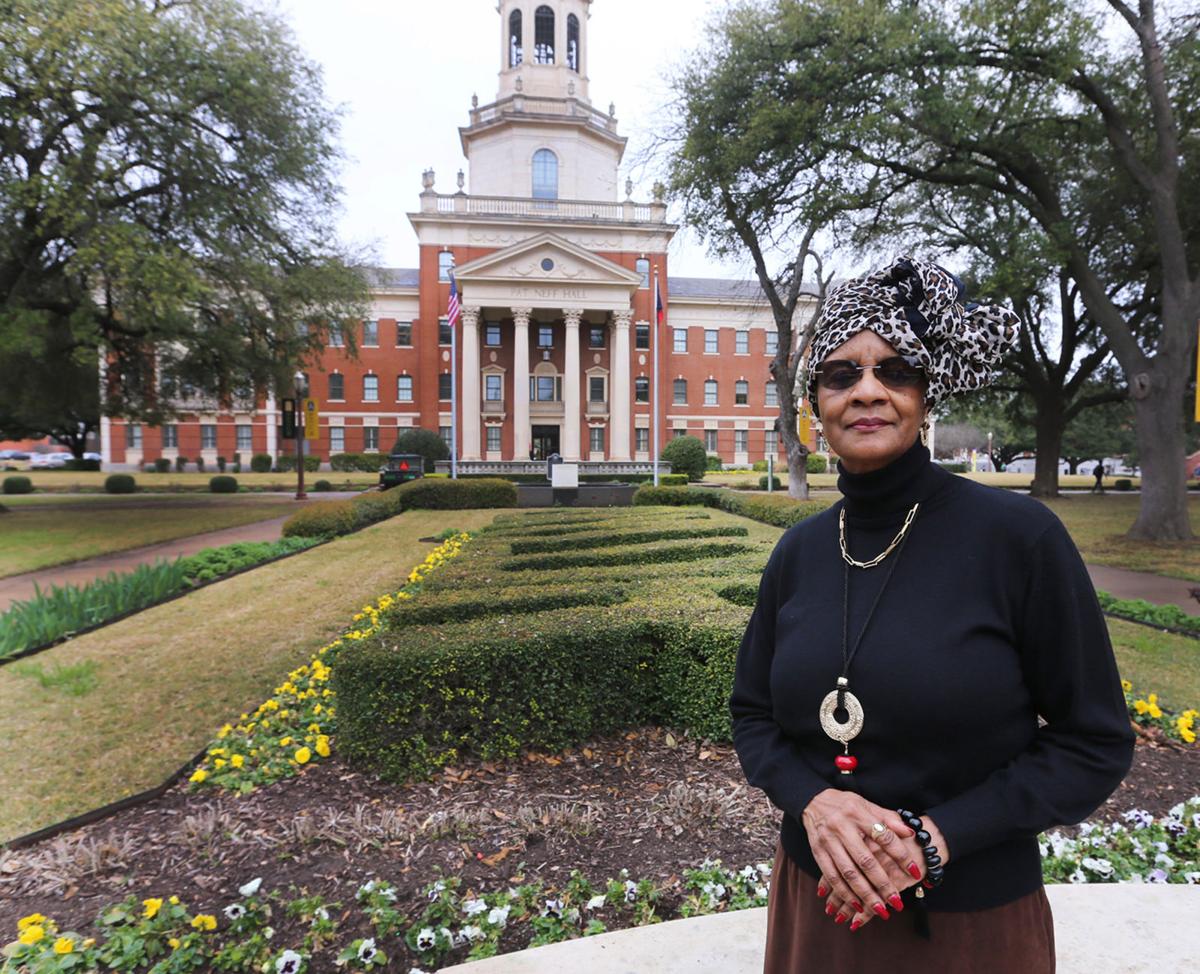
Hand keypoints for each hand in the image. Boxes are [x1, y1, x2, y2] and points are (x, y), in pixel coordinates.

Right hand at [820, 812, 951, 931]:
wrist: (812, 800)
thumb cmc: (845, 805)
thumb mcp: (867, 804)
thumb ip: (888, 818)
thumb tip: (910, 833)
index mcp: (858, 814)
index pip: (884, 837)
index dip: (901, 855)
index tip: (915, 872)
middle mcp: (842, 827)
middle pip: (865, 860)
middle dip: (883, 884)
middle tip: (898, 902)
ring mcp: (828, 841)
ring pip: (848, 873)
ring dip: (865, 894)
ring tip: (880, 910)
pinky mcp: (817, 852)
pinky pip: (831, 876)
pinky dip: (844, 892)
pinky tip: (856, 905)